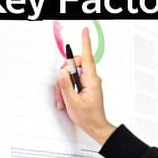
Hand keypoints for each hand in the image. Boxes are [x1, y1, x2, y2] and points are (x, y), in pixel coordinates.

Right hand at [54, 27, 115, 144]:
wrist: (96, 127)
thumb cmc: (87, 117)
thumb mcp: (72, 101)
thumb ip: (66, 85)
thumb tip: (62, 71)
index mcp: (91, 80)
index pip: (86, 58)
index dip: (85, 43)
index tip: (85, 31)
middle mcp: (92, 79)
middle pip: (73, 66)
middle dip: (63, 77)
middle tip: (61, 92)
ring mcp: (89, 83)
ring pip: (70, 76)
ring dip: (63, 88)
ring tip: (64, 102)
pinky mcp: (86, 87)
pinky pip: (73, 83)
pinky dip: (67, 91)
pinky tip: (66, 101)